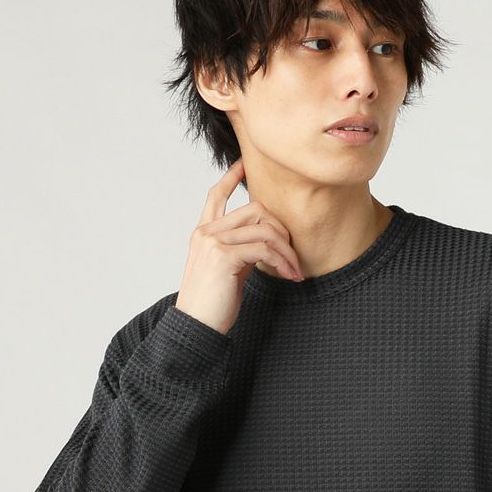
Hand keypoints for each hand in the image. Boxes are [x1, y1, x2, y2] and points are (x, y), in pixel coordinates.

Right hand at [174, 157, 303, 335]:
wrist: (196, 328)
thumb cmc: (212, 305)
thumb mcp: (228, 271)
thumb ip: (241, 251)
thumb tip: (265, 243)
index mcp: (203, 234)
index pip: (216, 195)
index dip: (231, 177)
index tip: (244, 164)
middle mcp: (206, 233)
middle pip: (254, 209)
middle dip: (281, 230)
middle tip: (293, 256)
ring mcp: (213, 242)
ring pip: (264, 230)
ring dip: (287, 251)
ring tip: (295, 271)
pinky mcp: (223, 257)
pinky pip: (264, 250)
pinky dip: (282, 262)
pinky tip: (288, 276)